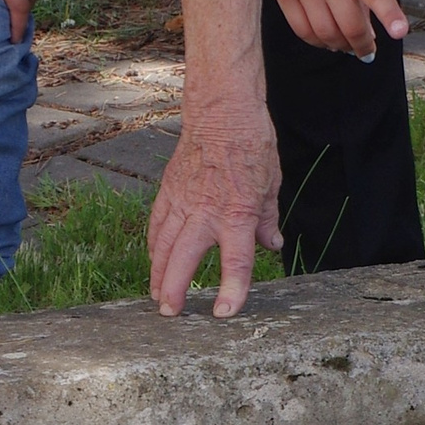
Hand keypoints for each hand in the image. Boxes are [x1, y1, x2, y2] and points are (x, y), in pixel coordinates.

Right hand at [150, 94, 280, 319]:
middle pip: (184, 258)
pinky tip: (154, 259)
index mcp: (237, 212)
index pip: (236, 260)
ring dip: (158, 272)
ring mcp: (183, 201)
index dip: (231, 289)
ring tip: (157, 296)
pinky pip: (157, 224)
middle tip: (169, 312)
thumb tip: (271, 244)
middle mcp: (206, 211)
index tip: (223, 311)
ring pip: (163, 244)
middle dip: (174, 288)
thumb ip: (267, 220)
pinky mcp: (168, 190)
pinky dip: (154, 245)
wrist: (221, 112)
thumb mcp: (270, 185)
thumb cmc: (251, 144)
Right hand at [261, 0, 406, 60]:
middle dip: (362, 46)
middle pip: (349, 28)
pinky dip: (316, 40)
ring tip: (345, 46)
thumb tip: (364, 26)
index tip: (400, 32)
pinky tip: (324, 38)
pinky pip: (302, 29)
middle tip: (367, 52)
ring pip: (325, 35)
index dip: (390, 16)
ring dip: (339, 46)